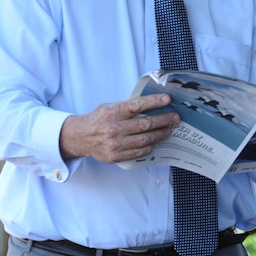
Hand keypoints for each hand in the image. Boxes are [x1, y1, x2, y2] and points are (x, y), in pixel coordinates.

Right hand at [59, 93, 180, 163]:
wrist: (79, 137)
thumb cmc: (98, 119)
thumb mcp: (109, 107)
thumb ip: (127, 107)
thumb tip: (152, 104)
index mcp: (112, 113)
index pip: (137, 106)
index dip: (154, 102)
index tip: (167, 99)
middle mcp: (113, 128)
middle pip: (144, 124)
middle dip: (163, 120)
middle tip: (175, 118)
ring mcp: (114, 144)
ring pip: (144, 139)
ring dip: (159, 134)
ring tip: (169, 130)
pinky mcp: (115, 156)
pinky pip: (138, 151)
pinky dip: (149, 146)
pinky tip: (155, 142)